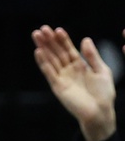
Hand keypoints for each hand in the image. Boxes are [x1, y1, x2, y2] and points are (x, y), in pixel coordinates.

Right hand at [31, 25, 116, 140]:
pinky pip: (49, 72)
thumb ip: (92, 56)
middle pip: (56, 52)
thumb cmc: (103, 93)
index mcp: (80, 65)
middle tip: (41, 29)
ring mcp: (62, 78)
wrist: (100, 111)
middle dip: (49, 41)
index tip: (57, 29)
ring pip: (50, 59)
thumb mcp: (102, 71)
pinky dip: (43, 63)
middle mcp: (68, 70)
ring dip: (43, 48)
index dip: (62, 39)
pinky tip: (38, 52)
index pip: (68, 49)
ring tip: (36, 36)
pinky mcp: (57, 86)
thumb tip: (85, 39)